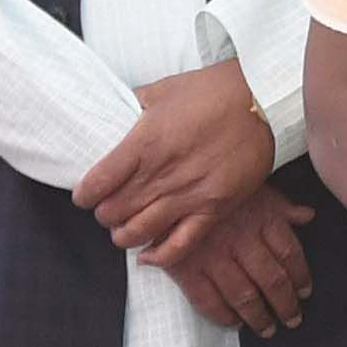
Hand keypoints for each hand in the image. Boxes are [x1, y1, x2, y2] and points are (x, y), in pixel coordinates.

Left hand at [73, 61, 271, 257]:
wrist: (261, 102)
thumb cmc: (212, 91)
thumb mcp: (163, 89)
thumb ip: (137, 104)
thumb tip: (121, 108)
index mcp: (143, 144)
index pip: (97, 182)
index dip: (84, 195)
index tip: (84, 196)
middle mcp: (162, 174)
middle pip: (114, 211)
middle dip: (104, 215)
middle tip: (106, 211)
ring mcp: (188, 195)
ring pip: (140, 232)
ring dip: (124, 236)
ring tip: (123, 231)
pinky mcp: (213, 209)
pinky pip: (180, 245)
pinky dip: (159, 256)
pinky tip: (147, 257)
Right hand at [159, 187, 313, 332]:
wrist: (165, 184)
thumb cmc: (213, 184)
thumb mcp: (251, 186)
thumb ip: (280, 204)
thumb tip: (308, 215)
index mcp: (260, 217)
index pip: (289, 253)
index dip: (301, 276)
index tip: (305, 291)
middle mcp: (241, 239)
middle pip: (272, 280)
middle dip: (285, 305)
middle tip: (292, 319)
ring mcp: (213, 256)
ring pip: (244, 295)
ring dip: (258, 317)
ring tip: (267, 328)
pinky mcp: (186, 268)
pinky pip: (208, 300)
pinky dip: (223, 316)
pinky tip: (234, 322)